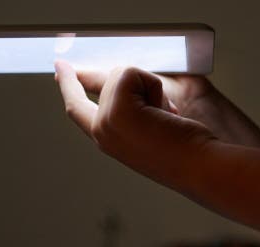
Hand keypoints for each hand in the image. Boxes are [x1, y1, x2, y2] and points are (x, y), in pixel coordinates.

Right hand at [54, 59, 216, 181]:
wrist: (199, 166)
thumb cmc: (187, 149)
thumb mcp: (152, 123)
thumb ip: (134, 104)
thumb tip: (122, 76)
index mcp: (108, 140)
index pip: (78, 107)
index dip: (69, 84)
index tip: (60, 67)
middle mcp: (101, 133)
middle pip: (109, 80)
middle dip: (143, 85)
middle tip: (168, 118)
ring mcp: (104, 122)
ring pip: (122, 74)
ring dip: (152, 89)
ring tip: (167, 120)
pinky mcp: (115, 110)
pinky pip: (130, 73)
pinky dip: (153, 87)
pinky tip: (165, 115)